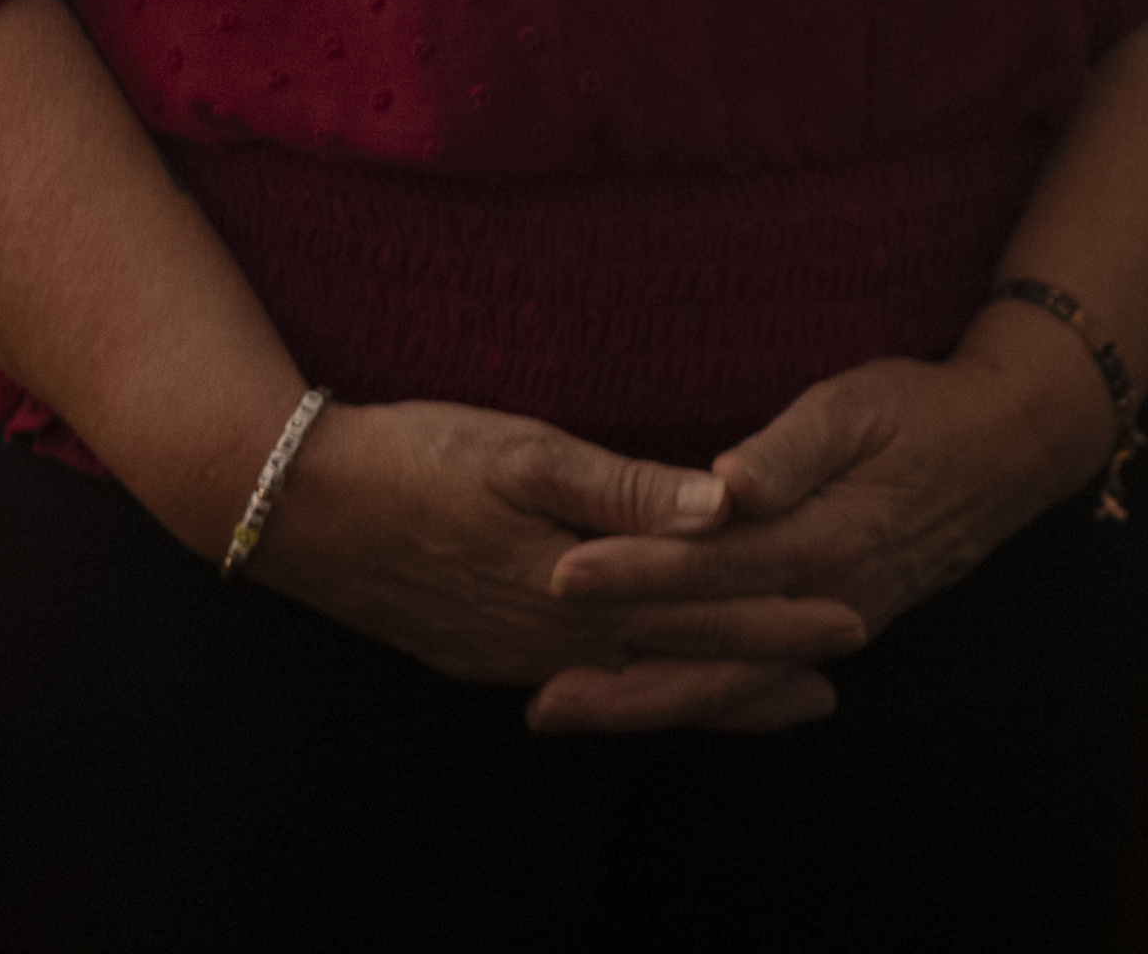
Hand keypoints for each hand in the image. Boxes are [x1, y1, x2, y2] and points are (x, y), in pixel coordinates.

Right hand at [240, 399, 865, 734]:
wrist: (297, 507)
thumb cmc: (414, 456)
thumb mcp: (523, 450)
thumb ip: (626, 486)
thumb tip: (725, 504)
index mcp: (576, 585)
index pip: (702, 608)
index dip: (779, 617)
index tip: (850, 619)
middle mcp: (552, 639)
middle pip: (679, 664)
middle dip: (761, 670)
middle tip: (837, 677)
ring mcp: (512, 658)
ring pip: (636, 685)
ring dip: (708, 690)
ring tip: (773, 697)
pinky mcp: (478, 657)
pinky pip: (585, 686)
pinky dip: (640, 689)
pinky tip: (653, 685)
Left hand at [532, 324, 1117, 733]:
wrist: (1008, 449)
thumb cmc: (921, 412)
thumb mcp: (857, 406)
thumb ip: (791, 448)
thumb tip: (729, 483)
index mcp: (826, 539)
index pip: (712, 566)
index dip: (636, 572)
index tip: (564, 573)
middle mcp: (828, 601)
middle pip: (713, 653)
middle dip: (623, 675)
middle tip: (540, 695)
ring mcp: (837, 624)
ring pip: (731, 681)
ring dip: (648, 700)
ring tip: (566, 708)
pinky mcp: (837, 627)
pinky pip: (756, 678)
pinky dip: (699, 696)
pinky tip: (646, 701)